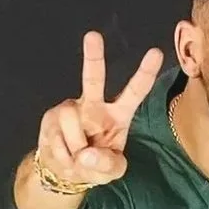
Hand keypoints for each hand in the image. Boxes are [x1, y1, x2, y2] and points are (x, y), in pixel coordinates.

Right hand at [35, 31, 163, 187]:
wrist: (63, 171)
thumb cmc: (95, 165)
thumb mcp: (112, 172)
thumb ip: (108, 165)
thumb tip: (87, 154)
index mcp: (118, 115)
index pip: (134, 92)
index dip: (144, 74)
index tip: (156, 52)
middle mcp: (94, 106)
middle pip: (93, 79)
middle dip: (93, 57)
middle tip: (93, 35)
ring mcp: (71, 109)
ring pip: (72, 120)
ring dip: (75, 147)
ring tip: (78, 157)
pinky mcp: (51, 117)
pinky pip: (58, 136)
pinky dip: (64, 154)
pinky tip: (66, 156)